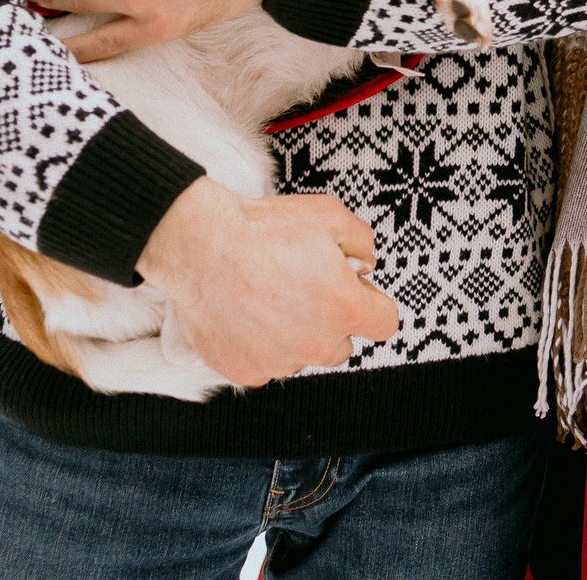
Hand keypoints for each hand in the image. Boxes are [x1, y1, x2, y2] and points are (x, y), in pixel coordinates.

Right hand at [137, 179, 401, 387]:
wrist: (201, 245)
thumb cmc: (263, 229)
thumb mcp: (329, 215)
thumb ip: (361, 242)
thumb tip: (366, 264)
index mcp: (345, 308)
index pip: (385, 323)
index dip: (372, 302)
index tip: (353, 289)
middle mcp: (317, 344)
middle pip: (342, 345)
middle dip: (330, 321)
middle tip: (304, 288)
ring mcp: (279, 363)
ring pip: (301, 354)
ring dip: (293, 334)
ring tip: (267, 295)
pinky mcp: (245, 371)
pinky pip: (264, 364)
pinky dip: (258, 345)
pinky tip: (245, 313)